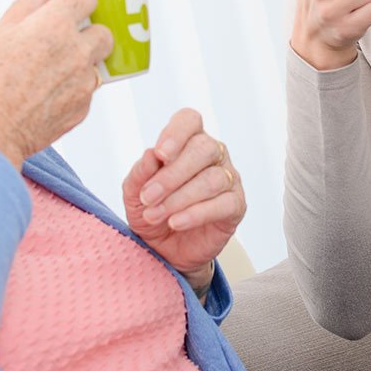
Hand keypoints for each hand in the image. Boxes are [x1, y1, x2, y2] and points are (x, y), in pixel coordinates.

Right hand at [0, 0, 112, 166]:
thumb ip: (27, 5)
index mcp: (55, 24)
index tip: (66, 5)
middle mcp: (77, 51)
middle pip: (103, 31)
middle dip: (88, 32)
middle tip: (63, 40)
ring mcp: (83, 82)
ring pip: (97, 63)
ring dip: (83, 61)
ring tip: (52, 70)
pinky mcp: (83, 108)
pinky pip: (87, 90)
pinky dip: (73, 88)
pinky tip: (47, 94)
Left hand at [122, 109, 245, 287]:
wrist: (164, 250)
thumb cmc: (151, 211)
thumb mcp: (134, 194)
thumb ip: (140, 173)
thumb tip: (151, 155)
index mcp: (187, 142)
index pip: (189, 120)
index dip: (176, 133)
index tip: (159, 154)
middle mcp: (213, 155)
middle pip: (204, 149)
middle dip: (172, 175)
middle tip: (148, 197)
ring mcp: (228, 179)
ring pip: (212, 179)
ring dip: (178, 198)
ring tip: (154, 215)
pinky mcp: (235, 205)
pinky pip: (223, 204)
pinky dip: (196, 213)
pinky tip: (176, 223)